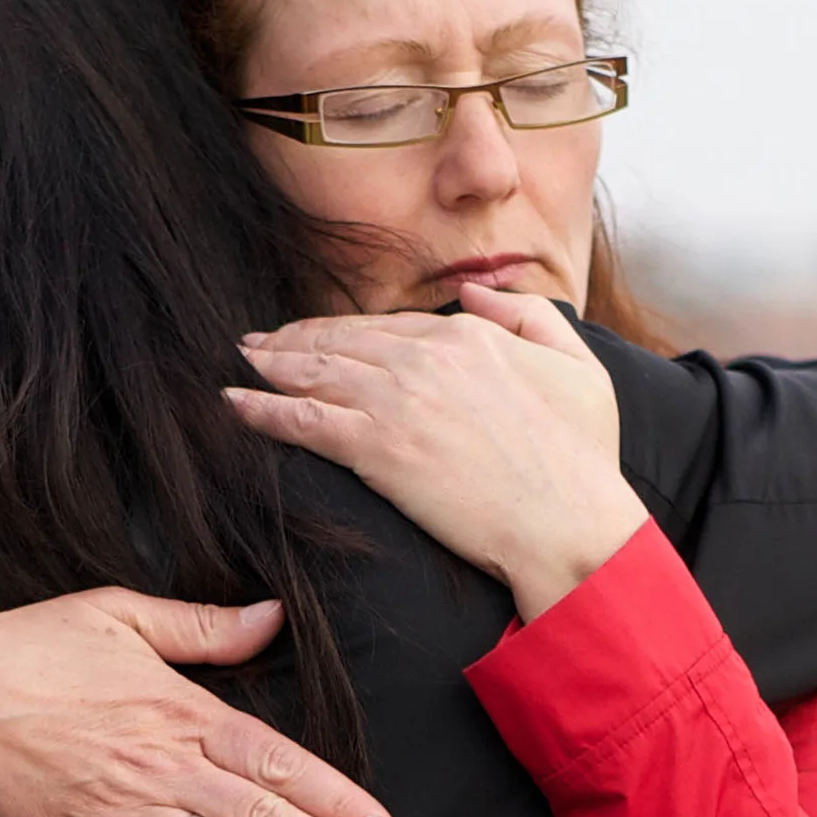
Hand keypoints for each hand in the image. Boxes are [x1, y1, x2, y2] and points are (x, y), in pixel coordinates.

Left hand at [227, 287, 651, 620]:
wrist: (569, 522)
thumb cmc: (582, 459)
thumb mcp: (577, 366)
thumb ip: (527, 315)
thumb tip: (475, 294)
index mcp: (468, 336)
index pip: (388, 325)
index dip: (343, 329)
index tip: (317, 334)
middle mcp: (425, 358)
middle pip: (341, 340)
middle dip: (292, 339)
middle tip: (256, 343)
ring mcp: (397, 401)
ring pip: (315, 372)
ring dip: (269, 366)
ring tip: (239, 365)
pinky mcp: (378, 450)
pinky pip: (304, 421)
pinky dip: (263, 410)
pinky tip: (234, 406)